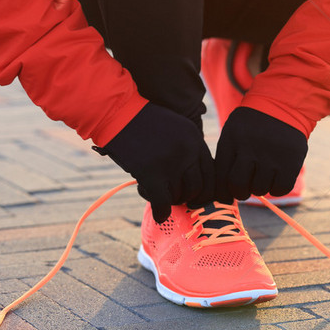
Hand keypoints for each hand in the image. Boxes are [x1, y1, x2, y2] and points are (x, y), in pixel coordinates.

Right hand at [93, 103, 213, 222]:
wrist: (118, 114)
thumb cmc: (144, 123)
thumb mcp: (176, 129)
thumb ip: (188, 149)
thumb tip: (193, 176)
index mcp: (195, 139)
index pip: (211, 172)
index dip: (206, 188)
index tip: (199, 196)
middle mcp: (188, 151)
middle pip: (198, 186)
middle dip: (189, 198)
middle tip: (180, 200)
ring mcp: (171, 162)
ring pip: (180, 195)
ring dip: (172, 201)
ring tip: (162, 196)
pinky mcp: (152, 173)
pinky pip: (163, 201)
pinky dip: (162, 212)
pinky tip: (160, 215)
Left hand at [214, 107, 307, 200]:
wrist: (283, 104)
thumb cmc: (253, 125)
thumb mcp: (233, 132)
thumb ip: (226, 158)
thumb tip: (222, 193)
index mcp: (232, 140)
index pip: (221, 177)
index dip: (223, 192)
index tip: (227, 196)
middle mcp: (251, 148)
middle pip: (239, 186)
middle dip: (240, 192)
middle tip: (245, 188)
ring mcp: (272, 155)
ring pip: (260, 189)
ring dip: (260, 187)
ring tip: (263, 176)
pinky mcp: (291, 161)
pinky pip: (280, 188)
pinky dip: (277, 189)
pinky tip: (275, 179)